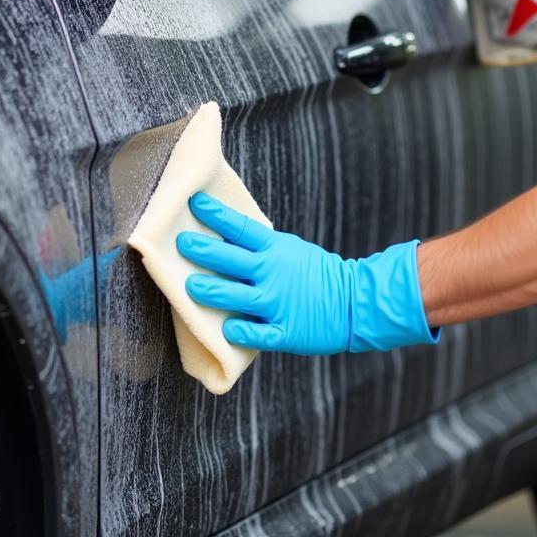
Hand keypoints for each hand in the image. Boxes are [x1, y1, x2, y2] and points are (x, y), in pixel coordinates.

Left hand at [177, 192, 439, 354]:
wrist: (354, 303)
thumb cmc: (315, 274)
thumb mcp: (289, 250)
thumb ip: (259, 247)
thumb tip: (221, 236)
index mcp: (275, 250)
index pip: (240, 228)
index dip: (216, 215)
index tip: (194, 203)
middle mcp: (273, 273)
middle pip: (232, 260)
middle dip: (204, 251)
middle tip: (181, 243)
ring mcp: (279, 303)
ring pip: (238, 297)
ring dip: (212, 292)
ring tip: (190, 287)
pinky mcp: (286, 331)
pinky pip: (258, 333)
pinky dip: (241, 331)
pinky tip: (225, 330)